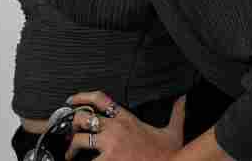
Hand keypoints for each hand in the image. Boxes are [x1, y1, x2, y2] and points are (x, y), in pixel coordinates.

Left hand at [65, 90, 185, 160]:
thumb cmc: (170, 154)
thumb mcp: (173, 131)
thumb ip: (176, 113)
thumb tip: (182, 100)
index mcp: (128, 119)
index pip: (101, 99)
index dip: (83, 96)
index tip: (72, 99)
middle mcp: (116, 129)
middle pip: (84, 118)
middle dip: (72, 124)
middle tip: (69, 133)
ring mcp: (110, 145)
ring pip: (79, 139)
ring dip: (72, 148)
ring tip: (70, 156)